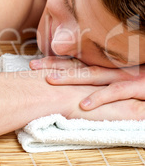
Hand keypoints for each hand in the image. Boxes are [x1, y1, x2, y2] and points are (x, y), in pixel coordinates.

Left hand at [30, 57, 144, 109]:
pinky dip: (99, 98)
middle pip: (78, 64)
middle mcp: (111, 67)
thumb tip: (82, 82)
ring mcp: (123, 75)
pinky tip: (84, 105)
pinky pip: (114, 93)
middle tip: (31, 66)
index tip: (36, 62)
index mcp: (106, 64)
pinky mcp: (135, 86)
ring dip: (69, 77)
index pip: (76, 60)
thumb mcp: (122, 73)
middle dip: (54, 65)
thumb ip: (103, 75)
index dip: (56, 60)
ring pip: (91, 75)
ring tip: (49, 81)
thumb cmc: (142, 76)